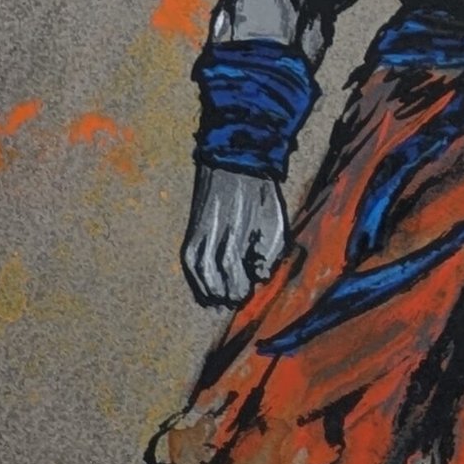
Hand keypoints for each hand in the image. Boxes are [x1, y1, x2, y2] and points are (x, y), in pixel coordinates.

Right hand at [181, 164, 289, 307]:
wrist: (235, 163)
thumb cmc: (261, 195)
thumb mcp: (274, 220)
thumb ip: (269, 252)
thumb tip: (260, 278)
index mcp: (234, 228)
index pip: (229, 266)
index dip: (237, 285)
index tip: (247, 292)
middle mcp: (211, 233)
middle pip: (211, 275)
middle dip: (225, 293)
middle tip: (235, 298)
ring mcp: (198, 232)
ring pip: (196, 272)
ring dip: (208, 291)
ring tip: (219, 301)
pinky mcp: (191, 232)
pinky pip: (188, 263)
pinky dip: (195, 281)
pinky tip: (204, 292)